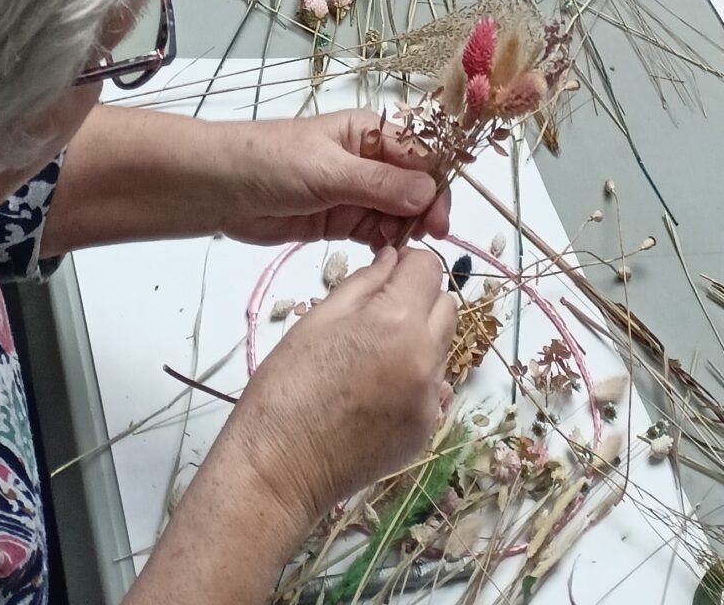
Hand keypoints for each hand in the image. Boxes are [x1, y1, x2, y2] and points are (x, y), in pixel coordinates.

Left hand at [213, 111, 450, 250]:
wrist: (218, 188)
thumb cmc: (272, 162)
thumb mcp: (328, 171)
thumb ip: (378, 185)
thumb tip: (429, 193)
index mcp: (367, 133)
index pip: (418, 156)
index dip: (434, 186)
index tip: (439, 221)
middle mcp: (366, 160)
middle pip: (412, 186)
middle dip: (423, 211)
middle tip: (426, 241)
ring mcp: (353, 192)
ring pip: (395, 211)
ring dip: (403, 230)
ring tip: (400, 251)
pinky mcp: (337, 220)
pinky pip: (373, 231)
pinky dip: (383, 243)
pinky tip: (385, 257)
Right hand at [230, 247, 455, 531]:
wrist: (278, 467)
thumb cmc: (287, 385)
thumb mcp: (319, 318)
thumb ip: (365, 282)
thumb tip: (393, 257)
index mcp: (398, 322)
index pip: (429, 267)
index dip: (407, 265)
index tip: (385, 276)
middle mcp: (426, 359)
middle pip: (445, 307)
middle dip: (419, 300)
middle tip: (378, 317)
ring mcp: (430, 400)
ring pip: (441, 349)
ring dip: (419, 341)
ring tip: (372, 360)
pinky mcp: (426, 432)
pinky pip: (433, 390)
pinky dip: (414, 382)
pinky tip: (375, 394)